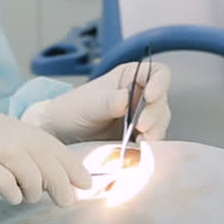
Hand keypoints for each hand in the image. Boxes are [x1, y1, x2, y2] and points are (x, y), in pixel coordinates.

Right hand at [0, 108, 92, 223]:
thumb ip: (8, 162)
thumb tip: (47, 180)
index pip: (40, 138)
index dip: (66, 160)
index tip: (84, 182)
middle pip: (35, 146)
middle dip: (58, 172)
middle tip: (70, 198)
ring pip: (18, 155)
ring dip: (36, 180)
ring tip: (37, 200)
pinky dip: (8, 184)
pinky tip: (14, 199)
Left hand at [23, 62, 170, 143]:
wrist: (62, 135)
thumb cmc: (73, 110)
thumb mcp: (88, 103)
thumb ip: (108, 101)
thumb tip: (126, 99)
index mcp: (131, 77)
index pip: (158, 74)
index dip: (159, 83)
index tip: (150, 96)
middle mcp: (141, 95)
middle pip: (161, 101)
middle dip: (154, 114)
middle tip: (141, 127)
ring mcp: (142, 117)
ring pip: (160, 122)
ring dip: (154, 132)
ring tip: (141, 142)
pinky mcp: (140, 138)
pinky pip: (152, 141)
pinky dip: (148, 146)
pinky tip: (138, 150)